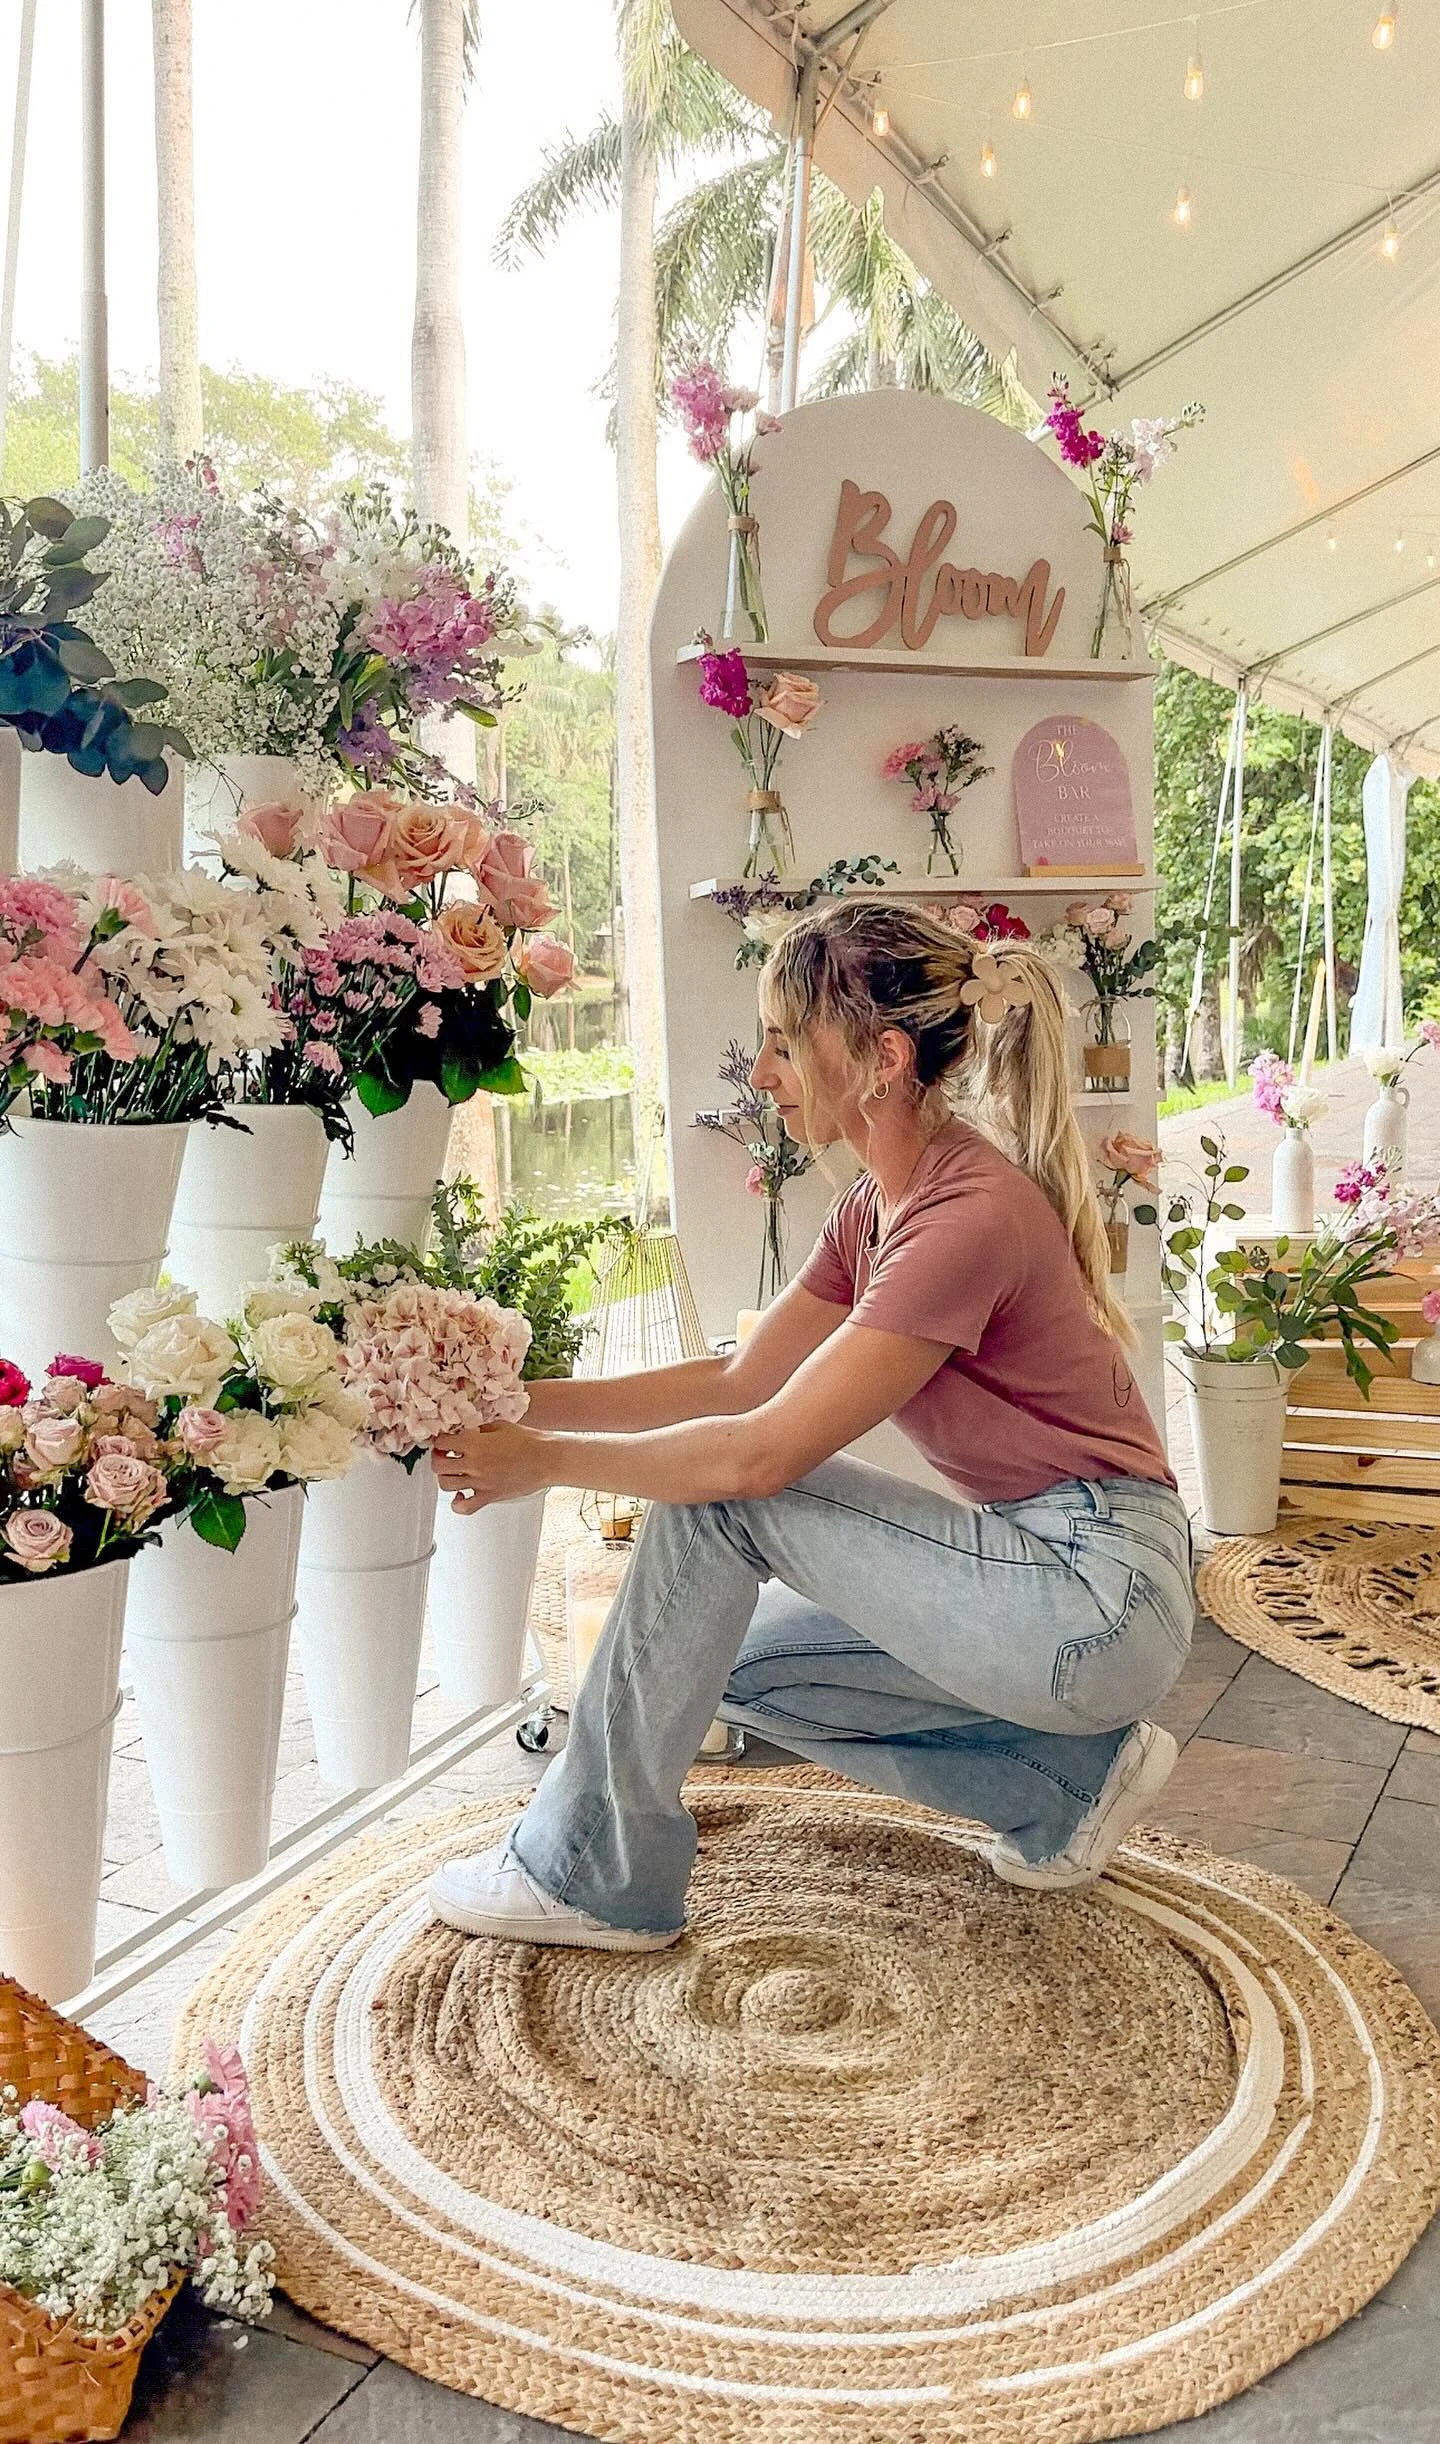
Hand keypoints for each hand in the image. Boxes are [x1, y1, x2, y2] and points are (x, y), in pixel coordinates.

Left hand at [431, 1424, 549, 1512]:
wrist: (548, 1460)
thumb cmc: (530, 1441)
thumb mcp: (501, 1426)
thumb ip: (481, 1430)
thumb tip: (468, 1433)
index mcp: (476, 1443)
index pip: (442, 1443)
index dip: (440, 1440)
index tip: (444, 1440)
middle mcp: (474, 1464)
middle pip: (439, 1465)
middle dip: (438, 1458)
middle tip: (444, 1455)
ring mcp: (480, 1482)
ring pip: (446, 1485)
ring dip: (445, 1477)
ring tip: (452, 1472)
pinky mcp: (489, 1496)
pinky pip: (464, 1508)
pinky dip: (458, 1503)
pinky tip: (461, 1495)